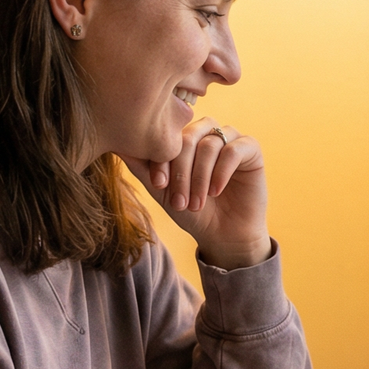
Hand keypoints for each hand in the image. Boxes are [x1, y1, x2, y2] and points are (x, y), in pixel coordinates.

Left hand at [121, 120, 269, 270]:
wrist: (223, 236)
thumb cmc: (192, 212)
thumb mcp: (163, 191)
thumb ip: (143, 167)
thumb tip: (117, 145)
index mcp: (185, 137)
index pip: (169, 135)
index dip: (162, 159)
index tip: (158, 185)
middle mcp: (207, 132)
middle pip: (189, 136)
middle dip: (181, 171)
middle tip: (179, 201)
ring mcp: (230, 138)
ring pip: (210, 144)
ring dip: (200, 176)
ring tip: (196, 203)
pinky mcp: (251, 149)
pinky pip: (234, 148)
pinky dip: (222, 171)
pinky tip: (216, 191)